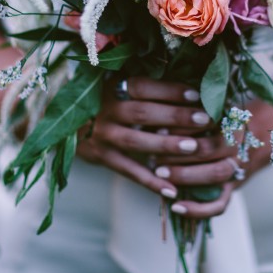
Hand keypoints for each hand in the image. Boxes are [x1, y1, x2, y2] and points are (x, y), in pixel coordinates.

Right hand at [75, 76, 241, 218]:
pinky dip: (150, 182)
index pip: (143, 86)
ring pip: (136, 141)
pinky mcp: (100, 157)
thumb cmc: (106, 99)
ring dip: (165, 145)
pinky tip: (172, 190)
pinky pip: (128, 170)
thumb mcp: (118, 84)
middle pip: (142, 113)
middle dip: (176, 116)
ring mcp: (101, 135)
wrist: (67, 121)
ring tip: (193, 147)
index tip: (196, 94)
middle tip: (205, 119)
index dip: (170, 90)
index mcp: (112, 87)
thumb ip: (146, 85)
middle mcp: (105, 110)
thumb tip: (189, 83)